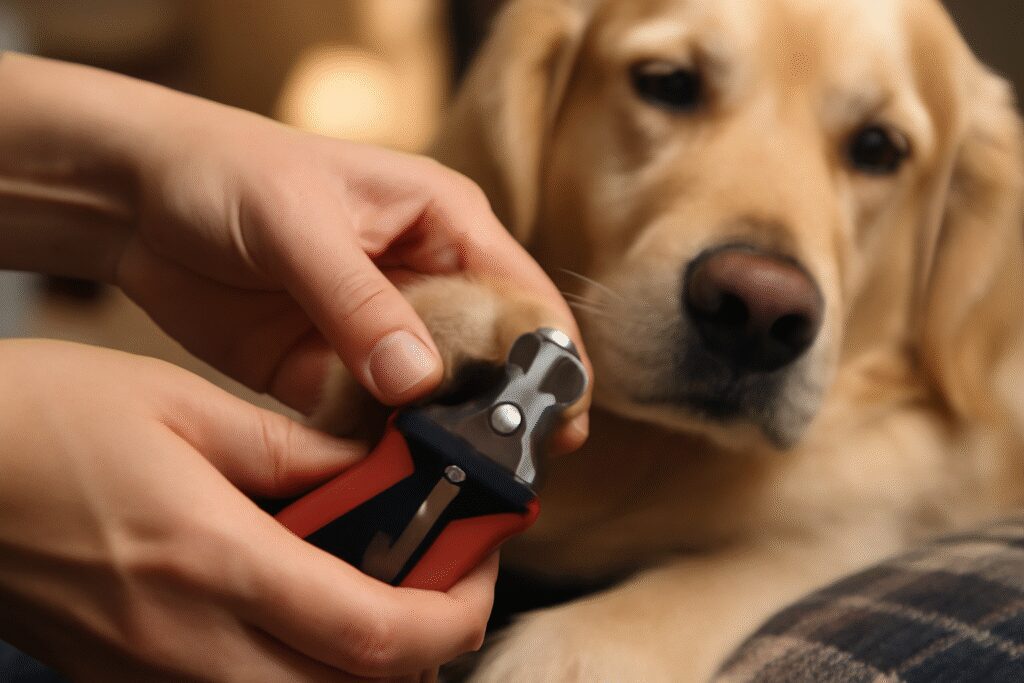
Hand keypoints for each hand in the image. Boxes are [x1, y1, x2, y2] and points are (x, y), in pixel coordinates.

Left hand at [0, 53, 589, 446]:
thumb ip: (360, 303)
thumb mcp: (298, 225)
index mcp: (444, 224)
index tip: (559, 422)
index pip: (523, 296)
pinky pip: (371, 421)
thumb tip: (420, 383)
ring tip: (451, 488)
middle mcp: (425, 282)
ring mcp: (379, 333)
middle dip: (500, 412)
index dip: (550, 359)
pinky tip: (384, 479)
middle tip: (508, 471)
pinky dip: (379, 450)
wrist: (135, 200)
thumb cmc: (228, 175)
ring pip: (434, 399)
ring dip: (440, 440)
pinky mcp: (332, 372)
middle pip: (489, 359)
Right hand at [0, 340, 494, 680]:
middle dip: (423, 649)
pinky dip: (296, 664)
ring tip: (377, 587)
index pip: (374, 635)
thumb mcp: (184, 407)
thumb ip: (294, 451)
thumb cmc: (46, 420)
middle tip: (441, 580)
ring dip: (360, 662)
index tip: (480, 570)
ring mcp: (151, 673)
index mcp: (212, 558)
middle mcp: (186, 640)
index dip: (454, 615)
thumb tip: (372, 472)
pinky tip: (298, 604)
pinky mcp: (125, 677)